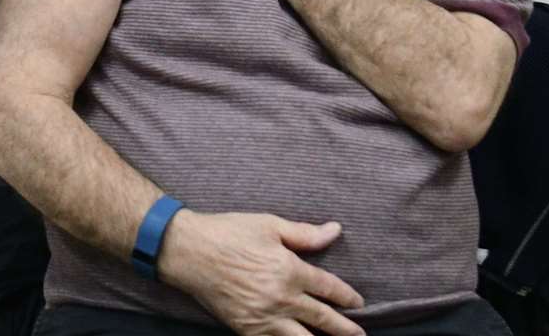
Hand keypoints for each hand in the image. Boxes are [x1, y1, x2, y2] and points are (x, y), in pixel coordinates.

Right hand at [158, 210, 364, 335]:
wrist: (189, 252)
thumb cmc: (228, 233)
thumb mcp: (269, 225)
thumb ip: (305, 234)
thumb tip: (335, 230)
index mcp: (290, 271)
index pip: (328, 288)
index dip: (346, 297)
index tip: (357, 303)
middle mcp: (281, 299)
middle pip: (323, 320)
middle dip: (345, 329)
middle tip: (359, 334)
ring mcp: (264, 318)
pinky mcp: (246, 329)